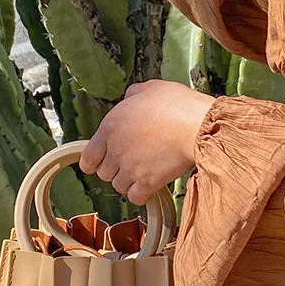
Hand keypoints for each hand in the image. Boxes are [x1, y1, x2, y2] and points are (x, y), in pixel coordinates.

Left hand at [80, 80, 216, 205]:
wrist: (195, 125)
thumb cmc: (176, 104)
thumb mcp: (151, 88)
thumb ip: (134, 94)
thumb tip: (130, 97)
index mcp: (110, 126)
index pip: (88, 156)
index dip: (92, 162)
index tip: (97, 163)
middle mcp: (116, 150)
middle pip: (104, 174)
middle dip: (114, 170)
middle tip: (128, 163)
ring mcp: (131, 168)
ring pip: (118, 186)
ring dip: (128, 182)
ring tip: (141, 173)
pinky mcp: (148, 183)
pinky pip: (135, 197)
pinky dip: (141, 194)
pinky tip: (149, 185)